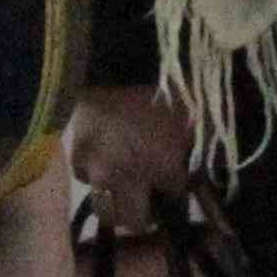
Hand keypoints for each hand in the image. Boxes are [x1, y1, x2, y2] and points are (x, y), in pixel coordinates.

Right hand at [70, 85, 194, 235]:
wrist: (119, 55)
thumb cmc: (164, 83)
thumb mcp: (193, 118)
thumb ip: (199, 157)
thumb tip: (201, 188)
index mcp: (160, 166)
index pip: (174, 200)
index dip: (179, 190)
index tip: (179, 182)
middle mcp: (124, 177)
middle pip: (132, 221)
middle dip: (144, 213)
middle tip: (151, 198)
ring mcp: (95, 168)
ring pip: (105, 205)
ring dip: (117, 199)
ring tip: (125, 180)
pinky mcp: (75, 154)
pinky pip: (87, 177)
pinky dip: (96, 173)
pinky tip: (105, 155)